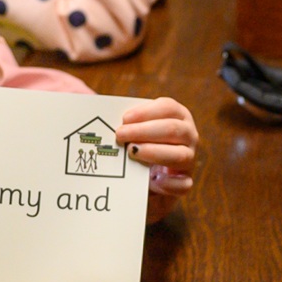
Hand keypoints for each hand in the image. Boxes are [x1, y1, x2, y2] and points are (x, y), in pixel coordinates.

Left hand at [117, 97, 197, 221]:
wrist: (146, 180)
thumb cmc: (139, 145)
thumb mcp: (134, 129)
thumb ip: (121, 118)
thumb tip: (91, 97)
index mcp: (178, 116)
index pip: (168, 107)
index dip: (146, 111)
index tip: (124, 118)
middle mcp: (189, 136)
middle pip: (173, 129)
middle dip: (144, 131)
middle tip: (120, 135)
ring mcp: (190, 160)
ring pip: (181, 155)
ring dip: (154, 153)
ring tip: (132, 152)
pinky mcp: (185, 182)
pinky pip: (182, 184)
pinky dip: (168, 182)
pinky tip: (151, 180)